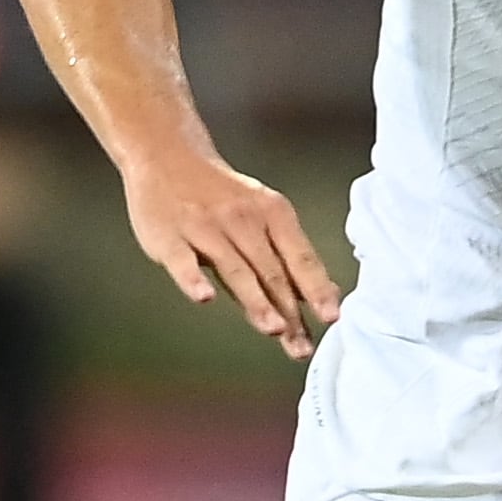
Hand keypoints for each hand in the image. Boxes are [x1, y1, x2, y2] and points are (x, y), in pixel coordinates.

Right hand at [118, 147, 340, 358]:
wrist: (168, 155)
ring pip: (235, 269)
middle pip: (271, 272)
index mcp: (272, 214)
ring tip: (274, 329)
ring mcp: (205, 228)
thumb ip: (286, 257)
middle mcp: (243, 220)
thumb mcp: (263, 213)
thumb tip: (321, 295)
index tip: (332, 316)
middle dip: (290, 312)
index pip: (301, 258)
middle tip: (303, 345)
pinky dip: (193, 280)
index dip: (317, 289)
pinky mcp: (170, 237)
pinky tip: (205, 298)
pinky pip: (183, 261)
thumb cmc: (221, 194)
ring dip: (256, 302)